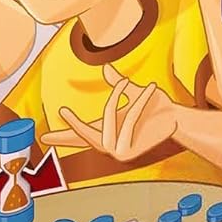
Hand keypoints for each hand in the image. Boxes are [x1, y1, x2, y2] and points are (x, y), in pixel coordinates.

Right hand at [41, 67, 179, 164]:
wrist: (178, 119)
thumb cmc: (158, 108)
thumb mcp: (134, 93)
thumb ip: (118, 83)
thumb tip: (106, 68)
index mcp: (107, 132)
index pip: (79, 135)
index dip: (61, 136)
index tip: (42, 137)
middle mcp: (110, 145)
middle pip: (84, 135)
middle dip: (73, 125)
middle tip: (62, 112)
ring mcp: (119, 152)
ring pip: (108, 121)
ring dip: (119, 98)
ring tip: (132, 83)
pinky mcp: (130, 153)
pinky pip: (126, 122)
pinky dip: (137, 102)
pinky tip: (149, 89)